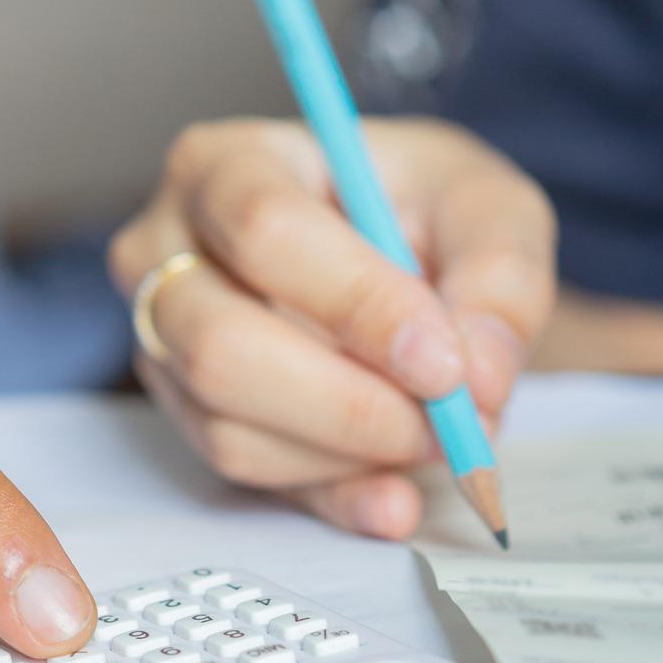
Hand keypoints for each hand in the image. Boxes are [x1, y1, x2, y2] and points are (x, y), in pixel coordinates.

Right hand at [109, 118, 554, 537]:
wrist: (394, 254)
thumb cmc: (419, 209)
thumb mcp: (487, 208)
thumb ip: (499, 279)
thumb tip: (480, 380)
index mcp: (224, 164)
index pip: (265, 230)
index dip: (357, 304)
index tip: (444, 363)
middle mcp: (163, 250)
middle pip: (222, 346)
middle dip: (348, 404)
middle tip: (446, 423)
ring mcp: (162, 340)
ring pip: (228, 427)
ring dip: (347, 454)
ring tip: (435, 439)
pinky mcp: (183, 411)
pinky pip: (244, 476)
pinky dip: (330, 495)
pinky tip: (394, 498)